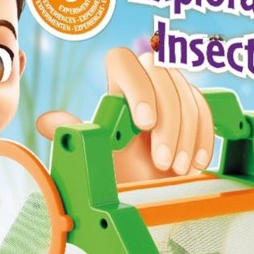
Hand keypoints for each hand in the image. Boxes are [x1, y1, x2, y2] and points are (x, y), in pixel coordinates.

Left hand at [36, 49, 213, 182]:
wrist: (153, 193)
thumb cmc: (122, 174)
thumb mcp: (95, 158)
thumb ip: (76, 135)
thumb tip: (47, 122)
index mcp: (118, 89)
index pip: (122, 61)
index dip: (136, 87)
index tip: (145, 124)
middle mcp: (147, 83)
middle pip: (161, 75)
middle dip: (167, 122)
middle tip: (162, 162)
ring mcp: (175, 94)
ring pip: (187, 95)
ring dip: (185, 136)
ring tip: (176, 169)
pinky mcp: (197, 108)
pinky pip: (206, 111)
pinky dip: (204, 139)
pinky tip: (197, 163)